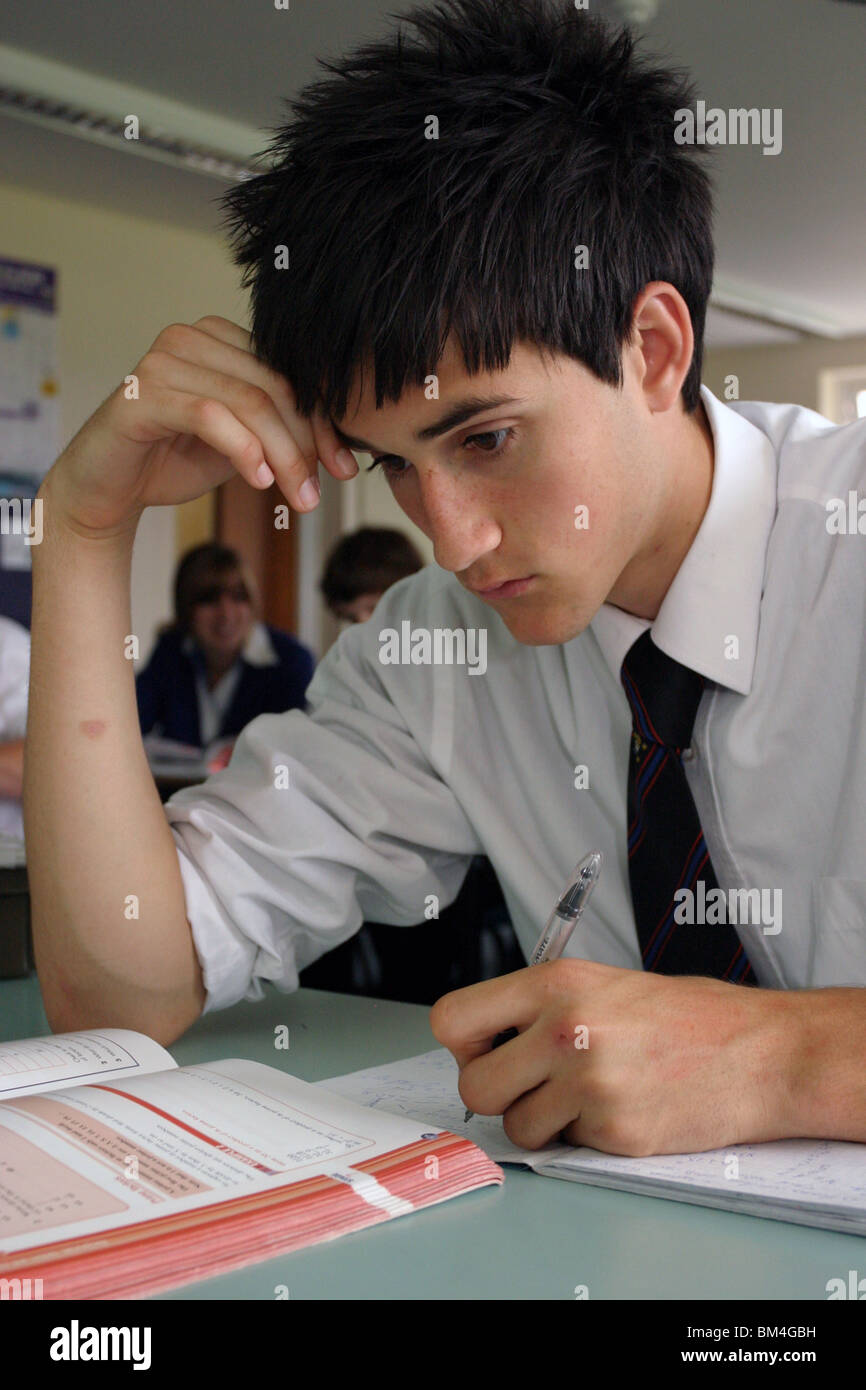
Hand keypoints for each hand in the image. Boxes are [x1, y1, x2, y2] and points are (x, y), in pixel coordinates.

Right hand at [41, 315, 357, 537]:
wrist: (107, 489)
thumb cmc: (172, 460)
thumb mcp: (243, 444)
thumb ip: (281, 432)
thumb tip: (343, 449)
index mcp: (220, 338)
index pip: (289, 375)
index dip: (323, 423)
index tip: (346, 468)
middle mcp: (191, 337)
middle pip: (275, 388)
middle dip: (307, 445)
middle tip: (319, 493)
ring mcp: (164, 361)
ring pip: (250, 403)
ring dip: (283, 456)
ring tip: (298, 498)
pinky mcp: (143, 394)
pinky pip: (210, 416)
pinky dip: (243, 450)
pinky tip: (260, 482)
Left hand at [430, 958, 795, 1155]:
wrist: (759, 1050)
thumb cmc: (684, 1015)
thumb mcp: (601, 983)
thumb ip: (539, 1008)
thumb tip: (483, 1042)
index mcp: (555, 982)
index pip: (452, 1018)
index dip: (463, 1043)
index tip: (486, 1049)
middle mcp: (564, 1029)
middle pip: (473, 1084)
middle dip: (496, 1093)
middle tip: (532, 1085)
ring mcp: (589, 1082)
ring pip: (515, 1125)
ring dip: (540, 1120)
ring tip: (584, 1097)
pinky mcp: (614, 1129)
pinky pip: (565, 1145)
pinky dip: (584, 1135)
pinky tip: (621, 1108)